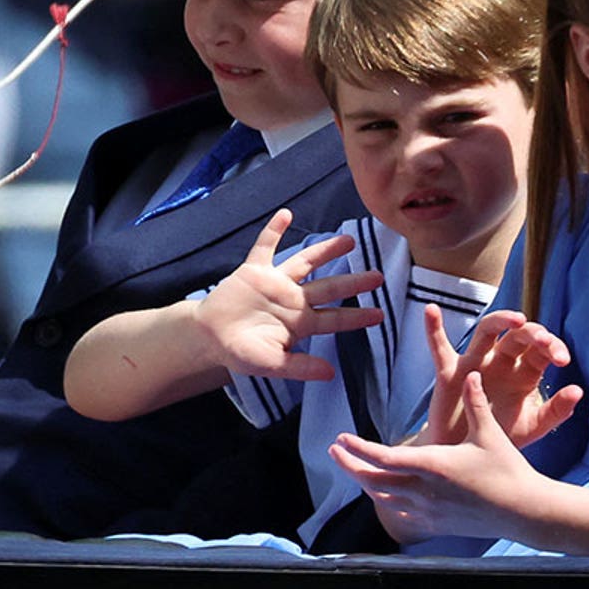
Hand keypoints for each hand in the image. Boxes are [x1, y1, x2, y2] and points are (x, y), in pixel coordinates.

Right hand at [196, 209, 384, 382]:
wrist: (209, 338)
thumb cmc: (241, 353)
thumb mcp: (272, 365)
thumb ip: (299, 367)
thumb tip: (330, 374)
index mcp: (300, 323)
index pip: (334, 319)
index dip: (356, 317)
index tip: (379, 315)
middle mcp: (293, 299)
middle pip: (329, 288)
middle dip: (353, 282)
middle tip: (378, 276)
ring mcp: (275, 283)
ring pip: (305, 262)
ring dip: (325, 250)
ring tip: (348, 240)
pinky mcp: (253, 271)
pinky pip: (265, 247)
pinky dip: (273, 231)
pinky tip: (285, 214)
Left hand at [330, 372, 545, 542]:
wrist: (525, 512)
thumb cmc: (509, 470)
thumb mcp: (490, 433)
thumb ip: (475, 403)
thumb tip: (469, 373)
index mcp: (434, 465)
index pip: (383, 458)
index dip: (358, 448)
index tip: (340, 438)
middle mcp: (425, 491)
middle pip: (373, 481)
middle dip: (349, 466)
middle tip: (334, 450)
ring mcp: (429, 511)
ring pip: (383, 498)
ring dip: (364, 483)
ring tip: (353, 468)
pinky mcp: (437, 523)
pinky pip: (400, 514)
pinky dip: (385, 501)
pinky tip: (383, 493)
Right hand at [418, 307, 580, 448]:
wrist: (468, 458)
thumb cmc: (500, 436)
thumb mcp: (532, 426)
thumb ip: (555, 411)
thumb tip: (578, 391)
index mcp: (524, 371)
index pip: (541, 350)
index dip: (553, 348)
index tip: (563, 360)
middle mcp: (500, 361)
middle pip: (517, 336)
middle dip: (533, 334)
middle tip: (545, 341)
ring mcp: (474, 364)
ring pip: (486, 331)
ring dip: (501, 321)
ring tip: (516, 319)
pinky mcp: (449, 373)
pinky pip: (439, 348)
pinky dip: (433, 328)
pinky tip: (431, 309)